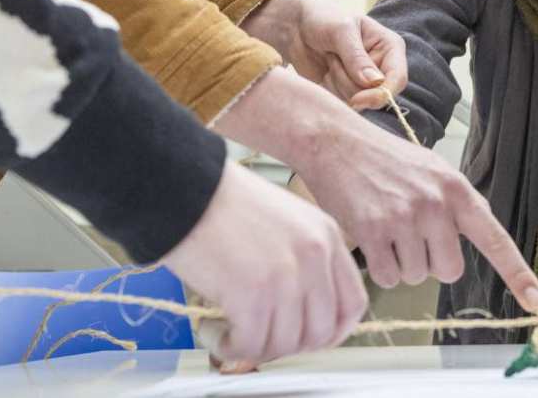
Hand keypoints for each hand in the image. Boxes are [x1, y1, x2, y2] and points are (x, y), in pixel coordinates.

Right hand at [161, 163, 366, 366]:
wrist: (184, 187)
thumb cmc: (223, 203)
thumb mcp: (286, 221)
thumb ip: (303, 261)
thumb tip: (300, 314)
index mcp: (327, 236)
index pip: (353, 303)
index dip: (332, 332)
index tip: (308, 340)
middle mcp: (315, 256)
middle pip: (321, 332)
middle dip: (288, 346)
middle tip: (259, 338)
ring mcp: (287, 276)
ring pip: (285, 344)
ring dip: (255, 349)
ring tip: (228, 333)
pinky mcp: (253, 294)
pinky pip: (251, 345)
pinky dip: (230, 348)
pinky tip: (213, 331)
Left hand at [242, 0, 407, 109]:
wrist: (296, 27)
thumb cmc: (323, 19)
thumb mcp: (341, 30)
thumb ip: (356, 57)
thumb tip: (375, 82)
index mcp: (390, 47)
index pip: (398, 78)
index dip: (381, 93)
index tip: (357, 99)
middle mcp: (382, 67)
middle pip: (376, 95)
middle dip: (350, 82)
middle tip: (334, 58)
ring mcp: (365, 82)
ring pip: (358, 101)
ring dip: (337, 83)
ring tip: (330, 60)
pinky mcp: (348, 92)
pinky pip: (343, 104)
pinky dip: (330, 90)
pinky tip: (325, 72)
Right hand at [292, 110, 537, 311]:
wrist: (337, 142)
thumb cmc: (385, 158)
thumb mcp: (433, 170)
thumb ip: (458, 204)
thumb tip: (481, 235)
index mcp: (457, 190)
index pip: (495, 239)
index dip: (518, 274)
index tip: (535, 300)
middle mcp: (435, 205)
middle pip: (449, 272)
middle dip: (431, 262)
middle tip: (412, 234)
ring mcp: (404, 218)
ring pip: (416, 277)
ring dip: (402, 262)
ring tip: (388, 226)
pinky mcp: (372, 231)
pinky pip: (388, 277)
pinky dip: (380, 267)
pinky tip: (372, 238)